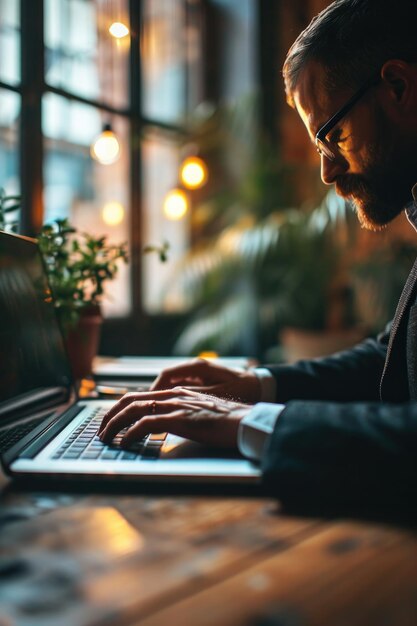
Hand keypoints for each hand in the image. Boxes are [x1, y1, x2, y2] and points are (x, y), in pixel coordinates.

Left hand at [98, 387, 251, 448]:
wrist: (245, 421)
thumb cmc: (227, 421)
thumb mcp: (200, 413)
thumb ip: (182, 414)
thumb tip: (167, 425)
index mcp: (177, 392)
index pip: (140, 395)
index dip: (120, 407)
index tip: (110, 420)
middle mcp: (173, 394)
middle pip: (130, 400)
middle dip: (110, 415)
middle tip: (101, 430)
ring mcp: (175, 405)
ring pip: (133, 410)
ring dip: (115, 425)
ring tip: (106, 438)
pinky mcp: (179, 419)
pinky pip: (145, 425)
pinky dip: (130, 434)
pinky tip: (125, 444)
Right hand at [150, 358, 260, 403]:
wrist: (260, 385)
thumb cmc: (243, 389)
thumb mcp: (218, 394)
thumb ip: (196, 395)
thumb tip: (173, 398)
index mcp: (198, 367)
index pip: (166, 374)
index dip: (154, 389)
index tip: (147, 402)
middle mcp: (195, 367)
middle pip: (166, 378)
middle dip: (155, 394)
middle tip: (147, 410)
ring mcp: (198, 373)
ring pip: (173, 383)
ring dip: (163, 396)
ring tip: (156, 412)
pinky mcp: (202, 380)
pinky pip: (181, 386)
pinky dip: (173, 397)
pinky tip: (172, 410)